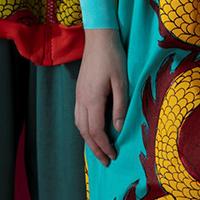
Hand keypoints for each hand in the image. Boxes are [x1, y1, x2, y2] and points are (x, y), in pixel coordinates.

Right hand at [74, 28, 127, 166]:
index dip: (104, 146)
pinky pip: (78, 116)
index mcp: (92, 99)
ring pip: (79, 125)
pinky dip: (84, 129)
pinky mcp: (79, 91)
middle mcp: (81, 100)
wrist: (99, 38)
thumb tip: (118, 128)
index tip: (113, 155)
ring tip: (99, 151)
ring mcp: (78, 95)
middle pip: (85, 132)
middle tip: (106, 161)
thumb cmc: (113, 58)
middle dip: (95, 149)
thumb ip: (119, 106)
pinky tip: (92, 131)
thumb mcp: (121, 82)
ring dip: (88, 140)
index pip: (96, 131)